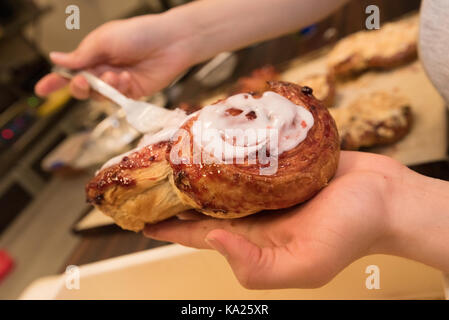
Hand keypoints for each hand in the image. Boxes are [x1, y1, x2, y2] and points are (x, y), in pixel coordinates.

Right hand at [35, 14, 194, 98]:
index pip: (70, 69)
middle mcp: (104, 69)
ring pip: (99, 95)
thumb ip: (81, 55)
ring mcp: (118, 82)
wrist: (171, 42)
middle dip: (79, 86)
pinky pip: (117, 98)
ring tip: (115, 75)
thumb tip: (56, 59)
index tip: (40, 90)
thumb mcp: (104, 40)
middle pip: (82, 87)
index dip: (55, 80)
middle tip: (83, 81)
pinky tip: (127, 77)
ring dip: (103, 87)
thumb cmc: (139, 33)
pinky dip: (119, 89)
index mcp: (93, 53)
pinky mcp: (132, 92)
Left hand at [143, 151, 405, 288]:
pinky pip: (247, 150)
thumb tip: (214, 239)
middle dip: (176, 190)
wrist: (384, 196)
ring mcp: (265, 182)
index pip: (198, 233)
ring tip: (172, 147)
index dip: (167, 227)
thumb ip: (256, 266)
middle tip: (149, 172)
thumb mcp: (305, 264)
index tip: (137, 217)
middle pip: (203, 200)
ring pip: (221, 171)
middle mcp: (252, 209)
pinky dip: (228, 142)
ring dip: (198, 163)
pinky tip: (214, 130)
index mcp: (252, 236)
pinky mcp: (279, 160)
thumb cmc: (351, 232)